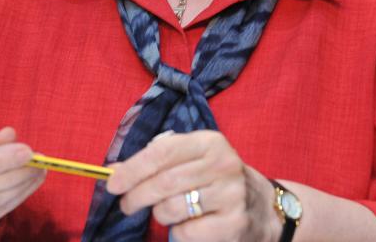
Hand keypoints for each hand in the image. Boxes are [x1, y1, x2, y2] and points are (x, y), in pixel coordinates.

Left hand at [105, 130, 280, 241]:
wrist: (263, 208)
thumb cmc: (216, 181)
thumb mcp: (194, 160)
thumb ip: (158, 161)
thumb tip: (114, 171)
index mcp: (210, 142)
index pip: (162, 152)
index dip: (132, 168)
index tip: (112, 183)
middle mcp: (223, 165)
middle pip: (163, 182)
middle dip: (136, 196)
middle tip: (126, 205)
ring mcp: (231, 195)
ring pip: (171, 209)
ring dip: (159, 215)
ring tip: (167, 212)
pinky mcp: (233, 224)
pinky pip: (186, 232)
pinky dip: (178, 232)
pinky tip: (189, 226)